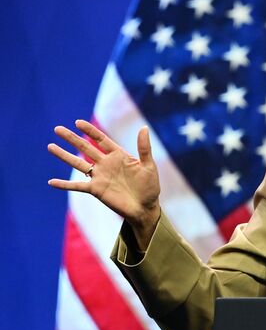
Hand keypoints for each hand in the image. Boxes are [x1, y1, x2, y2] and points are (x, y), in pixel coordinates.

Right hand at [48, 120, 160, 243]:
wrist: (145, 208)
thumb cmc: (150, 187)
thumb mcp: (148, 166)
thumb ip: (144, 148)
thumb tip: (144, 127)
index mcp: (119, 155)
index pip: (101, 139)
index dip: (90, 130)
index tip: (78, 122)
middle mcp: (106, 164)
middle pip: (85, 148)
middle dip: (72, 138)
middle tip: (57, 129)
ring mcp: (99, 176)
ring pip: (78, 163)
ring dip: (64, 155)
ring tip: (50, 146)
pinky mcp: (96, 190)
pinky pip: (77, 186)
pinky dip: (65, 184)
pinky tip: (51, 182)